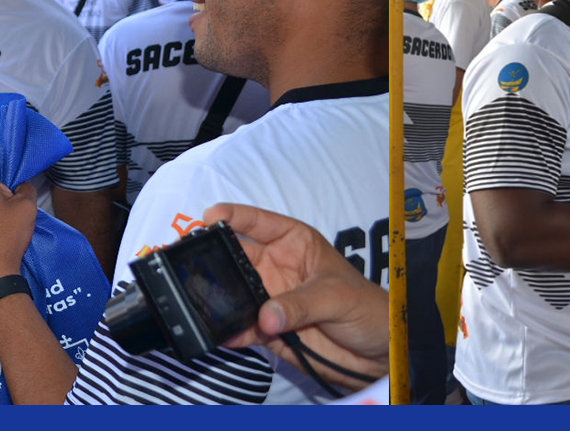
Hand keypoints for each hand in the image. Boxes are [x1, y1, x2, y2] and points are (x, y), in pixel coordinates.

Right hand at [206, 203, 386, 392]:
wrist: (377, 352)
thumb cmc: (366, 308)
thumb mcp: (336, 296)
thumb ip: (300, 304)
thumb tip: (266, 316)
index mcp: (295, 244)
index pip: (259, 223)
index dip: (234, 216)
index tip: (210, 217)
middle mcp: (276, 267)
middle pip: (237, 256)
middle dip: (215, 257)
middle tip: (192, 261)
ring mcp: (270, 298)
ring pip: (234, 293)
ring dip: (220, 298)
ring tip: (202, 302)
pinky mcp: (268, 329)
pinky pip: (243, 327)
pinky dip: (231, 331)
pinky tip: (223, 334)